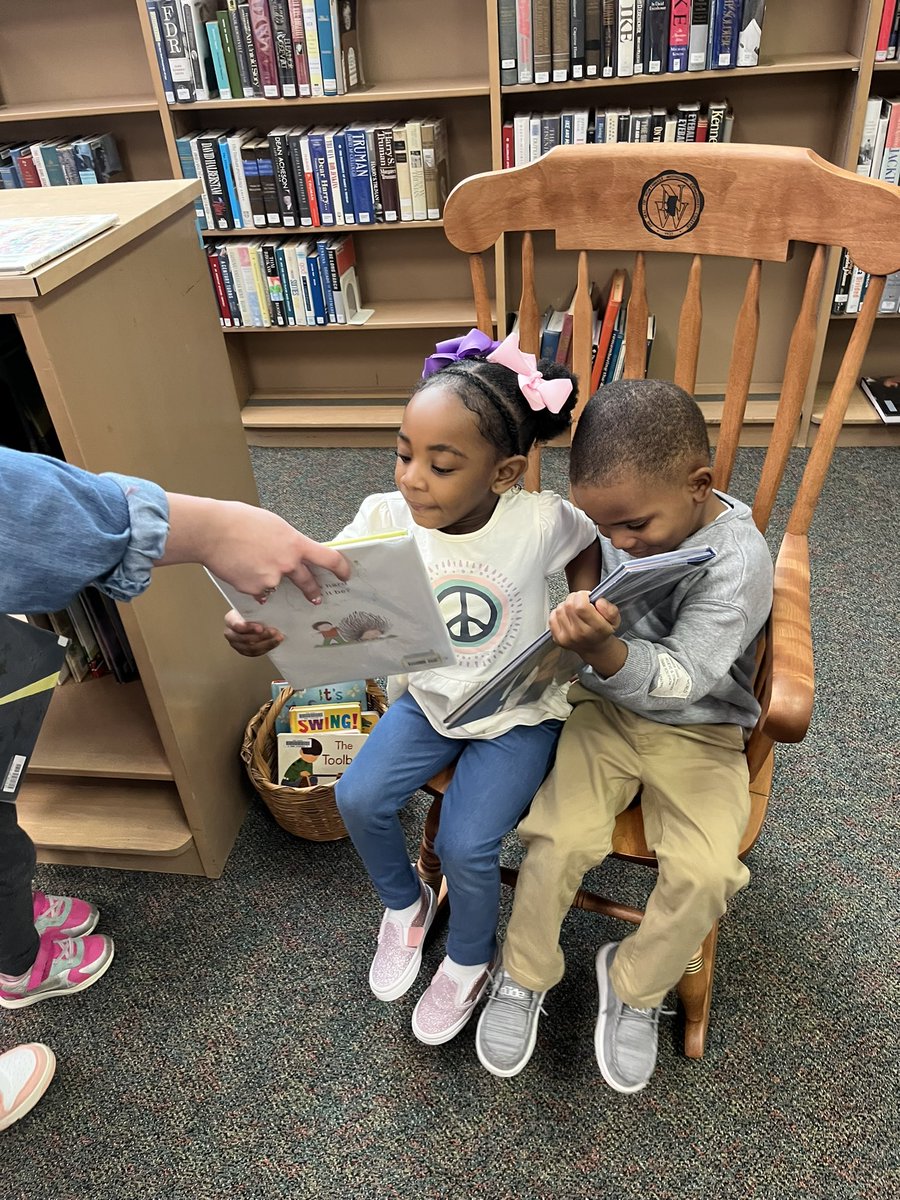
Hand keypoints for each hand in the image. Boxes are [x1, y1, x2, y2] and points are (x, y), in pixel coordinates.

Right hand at [159, 495, 350, 602]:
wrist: (212, 531)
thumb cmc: (239, 521)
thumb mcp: (274, 525)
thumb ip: (287, 542)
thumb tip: (292, 553)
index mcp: (295, 544)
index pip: (329, 558)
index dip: (341, 568)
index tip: (345, 574)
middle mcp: (287, 564)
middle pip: (308, 582)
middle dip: (313, 591)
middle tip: (316, 596)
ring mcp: (271, 579)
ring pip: (276, 585)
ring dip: (268, 578)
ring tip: (251, 562)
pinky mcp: (254, 589)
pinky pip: (259, 591)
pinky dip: (252, 584)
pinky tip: (241, 569)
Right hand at [224, 608, 282, 656]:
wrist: (250, 618)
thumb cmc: (250, 611)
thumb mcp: (250, 606)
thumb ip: (254, 607)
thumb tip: (264, 601)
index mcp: (230, 620)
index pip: (237, 625)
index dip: (249, 628)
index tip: (261, 627)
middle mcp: (230, 633)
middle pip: (245, 639)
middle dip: (262, 636)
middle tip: (274, 632)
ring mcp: (236, 644)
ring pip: (251, 648)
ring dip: (267, 643)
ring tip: (277, 638)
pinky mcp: (243, 651)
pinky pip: (255, 653)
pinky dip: (266, 648)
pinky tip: (274, 643)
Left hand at [549, 593, 625, 676]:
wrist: (594, 649)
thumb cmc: (602, 632)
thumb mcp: (614, 620)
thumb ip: (610, 609)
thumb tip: (599, 601)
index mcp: (596, 628)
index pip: (581, 606)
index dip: (582, 596)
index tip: (586, 596)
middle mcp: (580, 634)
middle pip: (569, 605)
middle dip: (574, 598)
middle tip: (581, 601)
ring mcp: (567, 637)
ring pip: (560, 609)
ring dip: (566, 605)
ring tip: (575, 610)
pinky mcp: (557, 639)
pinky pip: (552, 617)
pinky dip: (558, 612)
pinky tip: (567, 616)